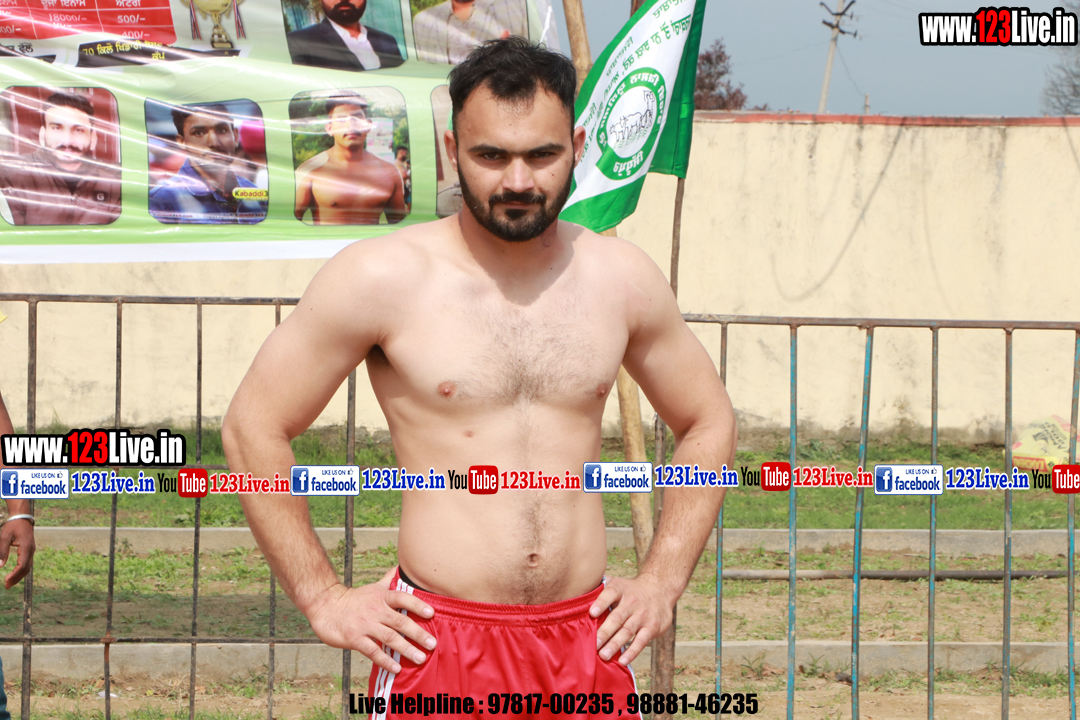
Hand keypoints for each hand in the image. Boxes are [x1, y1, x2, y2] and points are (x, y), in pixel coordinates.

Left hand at [0, 518, 34, 589]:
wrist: (22, 517)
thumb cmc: (12, 525)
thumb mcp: (4, 536)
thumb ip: (2, 550)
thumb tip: (0, 566)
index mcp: (26, 547)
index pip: (22, 565)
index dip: (14, 574)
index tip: (5, 580)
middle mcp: (31, 550)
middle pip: (26, 568)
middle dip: (16, 578)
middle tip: (6, 586)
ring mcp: (31, 550)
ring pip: (28, 567)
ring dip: (19, 576)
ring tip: (9, 583)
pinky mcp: (29, 550)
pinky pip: (27, 563)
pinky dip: (21, 570)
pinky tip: (15, 574)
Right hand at [307, 568, 436, 673]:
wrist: (325, 607)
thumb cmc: (354, 599)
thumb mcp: (373, 587)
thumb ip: (389, 580)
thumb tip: (402, 567)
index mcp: (381, 597)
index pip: (402, 598)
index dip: (417, 604)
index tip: (432, 613)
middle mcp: (375, 610)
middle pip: (400, 621)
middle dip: (418, 633)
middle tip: (432, 644)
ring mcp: (365, 625)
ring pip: (389, 638)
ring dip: (406, 649)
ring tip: (420, 658)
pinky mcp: (355, 639)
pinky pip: (373, 651)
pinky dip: (385, 660)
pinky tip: (397, 668)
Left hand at [590, 575, 672, 664]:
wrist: (659, 590)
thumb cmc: (629, 590)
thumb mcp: (617, 583)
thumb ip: (600, 587)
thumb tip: (576, 592)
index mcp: (620, 589)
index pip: (610, 594)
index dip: (601, 603)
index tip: (591, 613)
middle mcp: (632, 601)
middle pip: (617, 617)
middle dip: (605, 631)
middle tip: (594, 643)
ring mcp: (642, 615)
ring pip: (627, 631)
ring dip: (615, 644)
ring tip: (603, 655)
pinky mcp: (651, 627)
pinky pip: (641, 641)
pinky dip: (632, 652)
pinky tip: (622, 660)